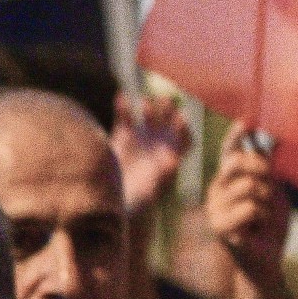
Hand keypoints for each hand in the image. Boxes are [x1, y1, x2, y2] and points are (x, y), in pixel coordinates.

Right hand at [111, 94, 193, 221]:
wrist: (112, 199)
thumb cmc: (137, 200)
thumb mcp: (151, 190)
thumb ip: (162, 175)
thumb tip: (175, 161)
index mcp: (172, 156)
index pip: (184, 138)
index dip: (183, 128)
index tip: (181, 119)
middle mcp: (160, 143)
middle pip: (169, 120)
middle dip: (168, 110)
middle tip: (166, 101)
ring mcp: (142, 137)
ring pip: (148, 115)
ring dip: (148, 106)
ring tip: (145, 103)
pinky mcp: (123, 134)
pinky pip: (124, 116)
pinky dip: (123, 106)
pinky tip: (121, 97)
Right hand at [205, 125, 289, 285]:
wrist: (268, 258)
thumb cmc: (270, 224)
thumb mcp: (274, 190)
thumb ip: (268, 168)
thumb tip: (271, 139)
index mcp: (229, 178)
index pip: (229, 150)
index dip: (235, 135)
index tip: (246, 121)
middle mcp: (217, 189)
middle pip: (238, 161)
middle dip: (262, 169)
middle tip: (272, 187)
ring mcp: (214, 207)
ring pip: (249, 186)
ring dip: (267, 202)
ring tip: (263, 216)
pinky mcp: (218, 225)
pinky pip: (249, 207)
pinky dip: (262, 217)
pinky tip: (256, 228)